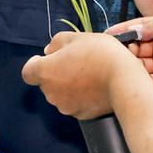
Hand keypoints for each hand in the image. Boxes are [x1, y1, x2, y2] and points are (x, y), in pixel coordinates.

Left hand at [21, 32, 139, 118]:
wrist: (123, 80)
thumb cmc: (100, 54)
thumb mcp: (76, 37)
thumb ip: (56, 43)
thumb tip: (49, 52)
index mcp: (45, 72)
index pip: (28, 72)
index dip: (36, 63)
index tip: (50, 58)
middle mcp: (51, 93)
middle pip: (47, 82)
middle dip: (57, 73)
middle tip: (77, 62)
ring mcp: (65, 106)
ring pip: (61, 94)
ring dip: (69, 85)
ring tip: (89, 73)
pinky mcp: (80, 115)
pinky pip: (76, 103)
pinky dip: (81, 96)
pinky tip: (95, 86)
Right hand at [107, 17, 152, 99]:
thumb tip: (133, 29)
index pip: (138, 30)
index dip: (123, 32)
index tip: (108, 36)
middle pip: (135, 49)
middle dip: (126, 52)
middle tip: (120, 56)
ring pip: (139, 66)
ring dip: (132, 68)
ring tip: (128, 69)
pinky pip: (148, 83)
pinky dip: (142, 82)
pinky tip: (139, 81)